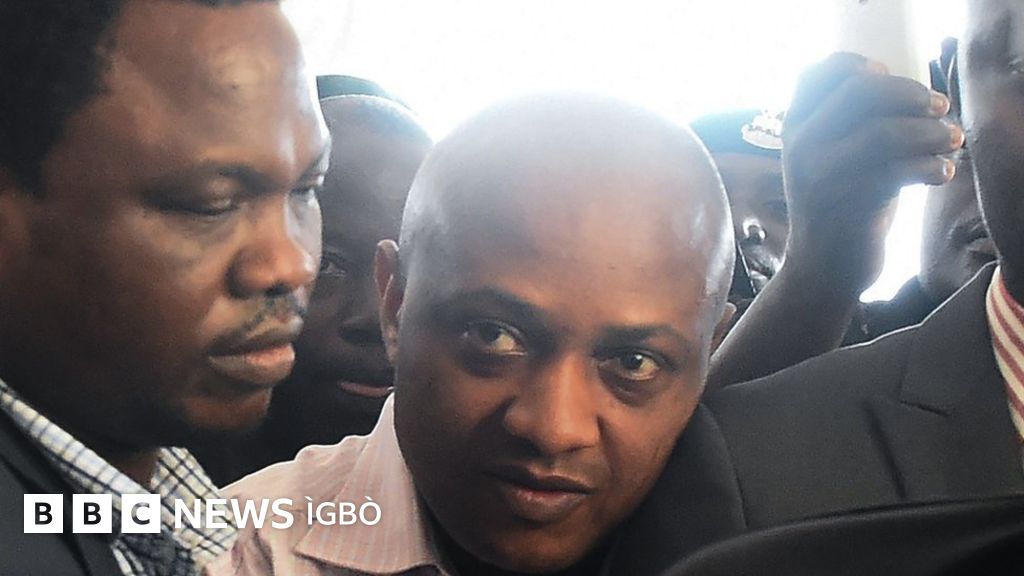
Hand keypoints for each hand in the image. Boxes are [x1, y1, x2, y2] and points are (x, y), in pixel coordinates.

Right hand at [781, 52, 962, 294]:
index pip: (815, 75)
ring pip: (885, 131)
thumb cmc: (837, 207)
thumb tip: (903, 89)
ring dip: (932, 132)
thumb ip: (845, 125)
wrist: (821, 268)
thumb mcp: (825, 159)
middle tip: (939, 106)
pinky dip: (931, 166)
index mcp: (794, 129)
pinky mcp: (848, 204)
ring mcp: (822, 175)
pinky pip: (900, 171)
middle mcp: (802, 147)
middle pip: (859, 92)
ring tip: (953, 140)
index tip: (885, 71)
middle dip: (910, 92)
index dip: (854, 63)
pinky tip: (942, 173)